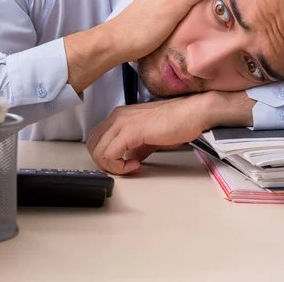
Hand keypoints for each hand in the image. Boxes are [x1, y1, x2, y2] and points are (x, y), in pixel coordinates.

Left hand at [87, 95, 206, 174]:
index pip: (97, 139)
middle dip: (105, 163)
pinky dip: (119, 166)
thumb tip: (130, 158)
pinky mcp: (130, 131)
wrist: (190, 115)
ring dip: (112, 166)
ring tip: (131, 167)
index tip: (124, 164)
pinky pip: (110, 154)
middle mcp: (116, 117)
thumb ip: (136, 148)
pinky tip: (135, 165)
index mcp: (119, 117)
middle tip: (123, 169)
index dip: (106, 157)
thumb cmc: (175, 123)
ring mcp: (122, 123)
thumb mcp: (149, 138)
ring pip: (98, 151)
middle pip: (92, 145)